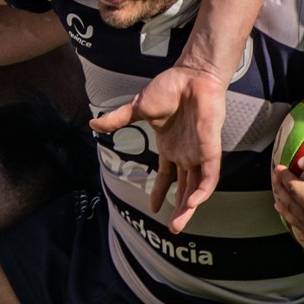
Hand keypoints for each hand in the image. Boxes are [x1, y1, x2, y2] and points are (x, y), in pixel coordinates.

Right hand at [93, 62, 226, 230]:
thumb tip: (93, 124)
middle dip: (179, 209)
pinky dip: (201, 191)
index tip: (153, 208)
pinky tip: (192, 203)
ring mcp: (198, 152)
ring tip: (178, 224)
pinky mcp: (210, 148)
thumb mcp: (138, 108)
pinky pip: (209, 176)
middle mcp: (185, 153)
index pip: (167, 176)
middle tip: (172, 229)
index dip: (160, 192)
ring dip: (188, 207)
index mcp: (170, 146)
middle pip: (184, 188)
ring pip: (197, 187)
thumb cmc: (170, 87)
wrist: (191, 75)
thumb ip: (118, 120)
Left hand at [270, 159, 303, 253]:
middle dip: (282, 192)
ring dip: (287, 212)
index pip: (293, 189)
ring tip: (279, 202)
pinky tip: (299, 229)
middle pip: (292, 206)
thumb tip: (301, 161)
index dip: (284, 176)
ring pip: (299, 225)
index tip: (279, 167)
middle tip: (276, 181)